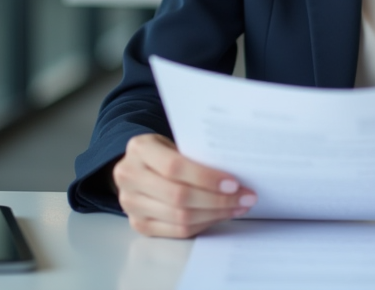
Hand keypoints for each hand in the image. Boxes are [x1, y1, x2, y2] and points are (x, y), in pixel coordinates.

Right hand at [112, 133, 256, 237]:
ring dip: (215, 214)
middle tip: (245, 197)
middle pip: (179, 196)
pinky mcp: (139, 224)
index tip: (234, 183)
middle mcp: (129, 176)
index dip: (206, 178)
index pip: (175, 167)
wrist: (137, 166)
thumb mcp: (173, 142)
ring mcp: (131, 204)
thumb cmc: (164, 151)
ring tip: (238, 207)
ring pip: (180, 217)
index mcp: (139, 149)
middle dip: (217, 200)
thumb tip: (236, 172)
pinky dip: (203, 224)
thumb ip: (195, 154)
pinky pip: (177, 231)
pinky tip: (220, 215)